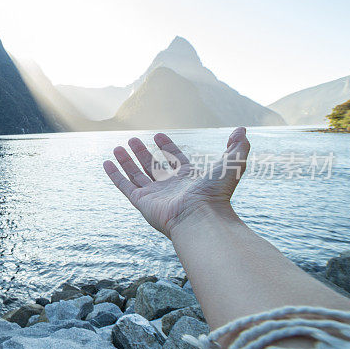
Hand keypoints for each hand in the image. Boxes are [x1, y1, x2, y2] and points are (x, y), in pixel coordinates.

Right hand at [103, 127, 249, 236]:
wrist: (200, 218)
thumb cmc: (216, 193)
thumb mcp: (232, 164)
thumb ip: (237, 147)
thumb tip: (242, 130)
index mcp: (188, 178)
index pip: (174, 159)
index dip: (166, 146)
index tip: (158, 135)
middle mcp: (169, 186)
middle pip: (152, 166)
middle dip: (142, 152)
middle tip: (133, 140)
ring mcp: (154, 194)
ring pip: (136, 174)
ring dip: (126, 160)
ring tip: (118, 147)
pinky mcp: (141, 202)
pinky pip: (124, 186)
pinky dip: (115, 174)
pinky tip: (107, 163)